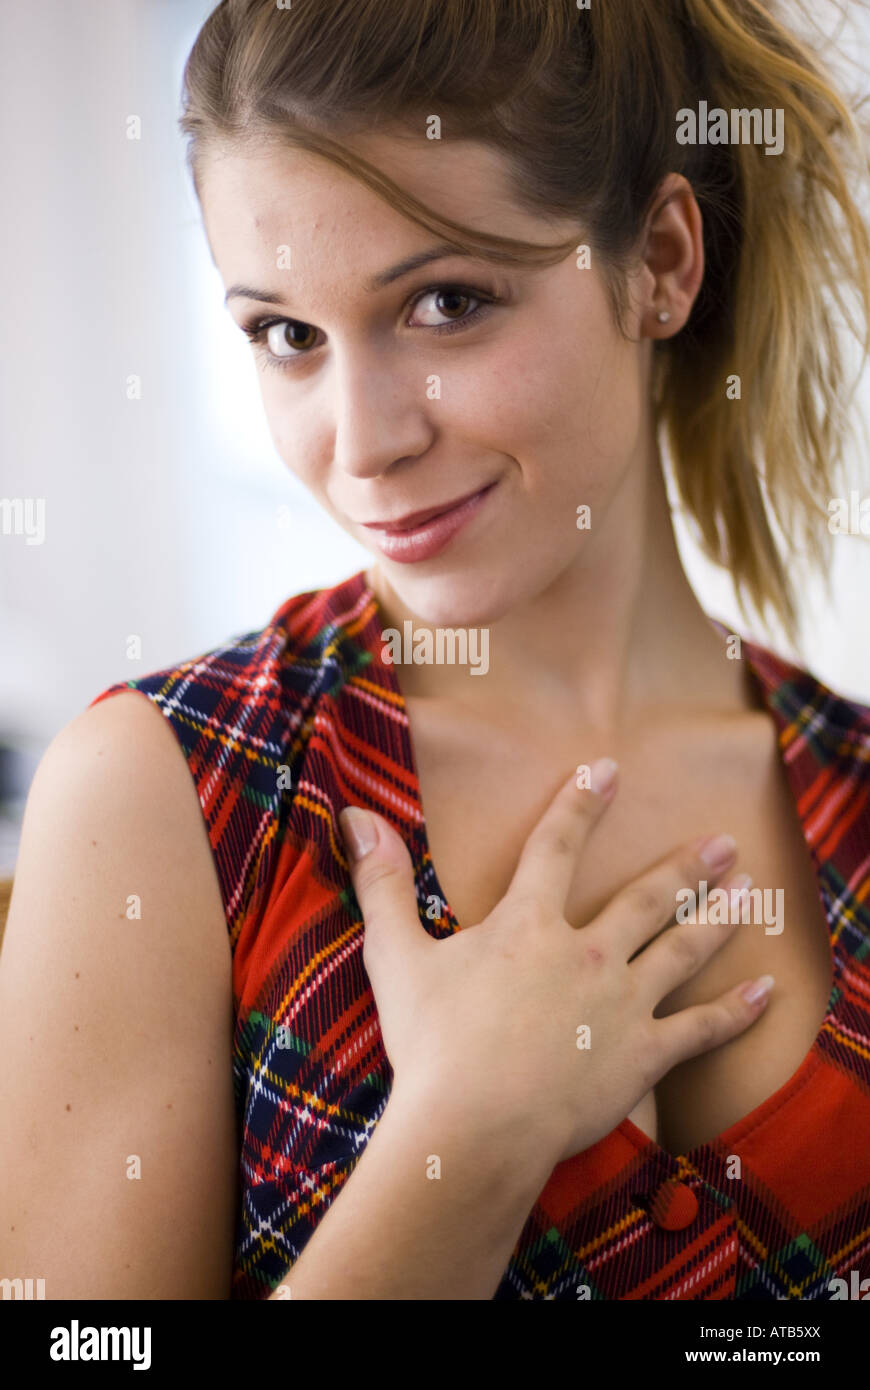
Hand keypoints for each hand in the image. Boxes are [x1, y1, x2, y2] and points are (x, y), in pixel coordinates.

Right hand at [339, 765, 769, 1166]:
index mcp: (528, 925)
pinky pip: (698, 1029)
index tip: (609, 768)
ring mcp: (621, 1004)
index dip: (581, 803)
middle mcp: (586, 952)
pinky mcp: (642, 1057)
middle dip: (687, 864)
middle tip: (724, 841)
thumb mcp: (396, 956)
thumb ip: (382, 884)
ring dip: (717, 917)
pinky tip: (766, 993)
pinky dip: (734, 1011)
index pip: (557, 846)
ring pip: (681, 950)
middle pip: (646, 897)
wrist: (476, 1127)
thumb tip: (356, 816)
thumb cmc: (432, 1045)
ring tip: (746, 891)